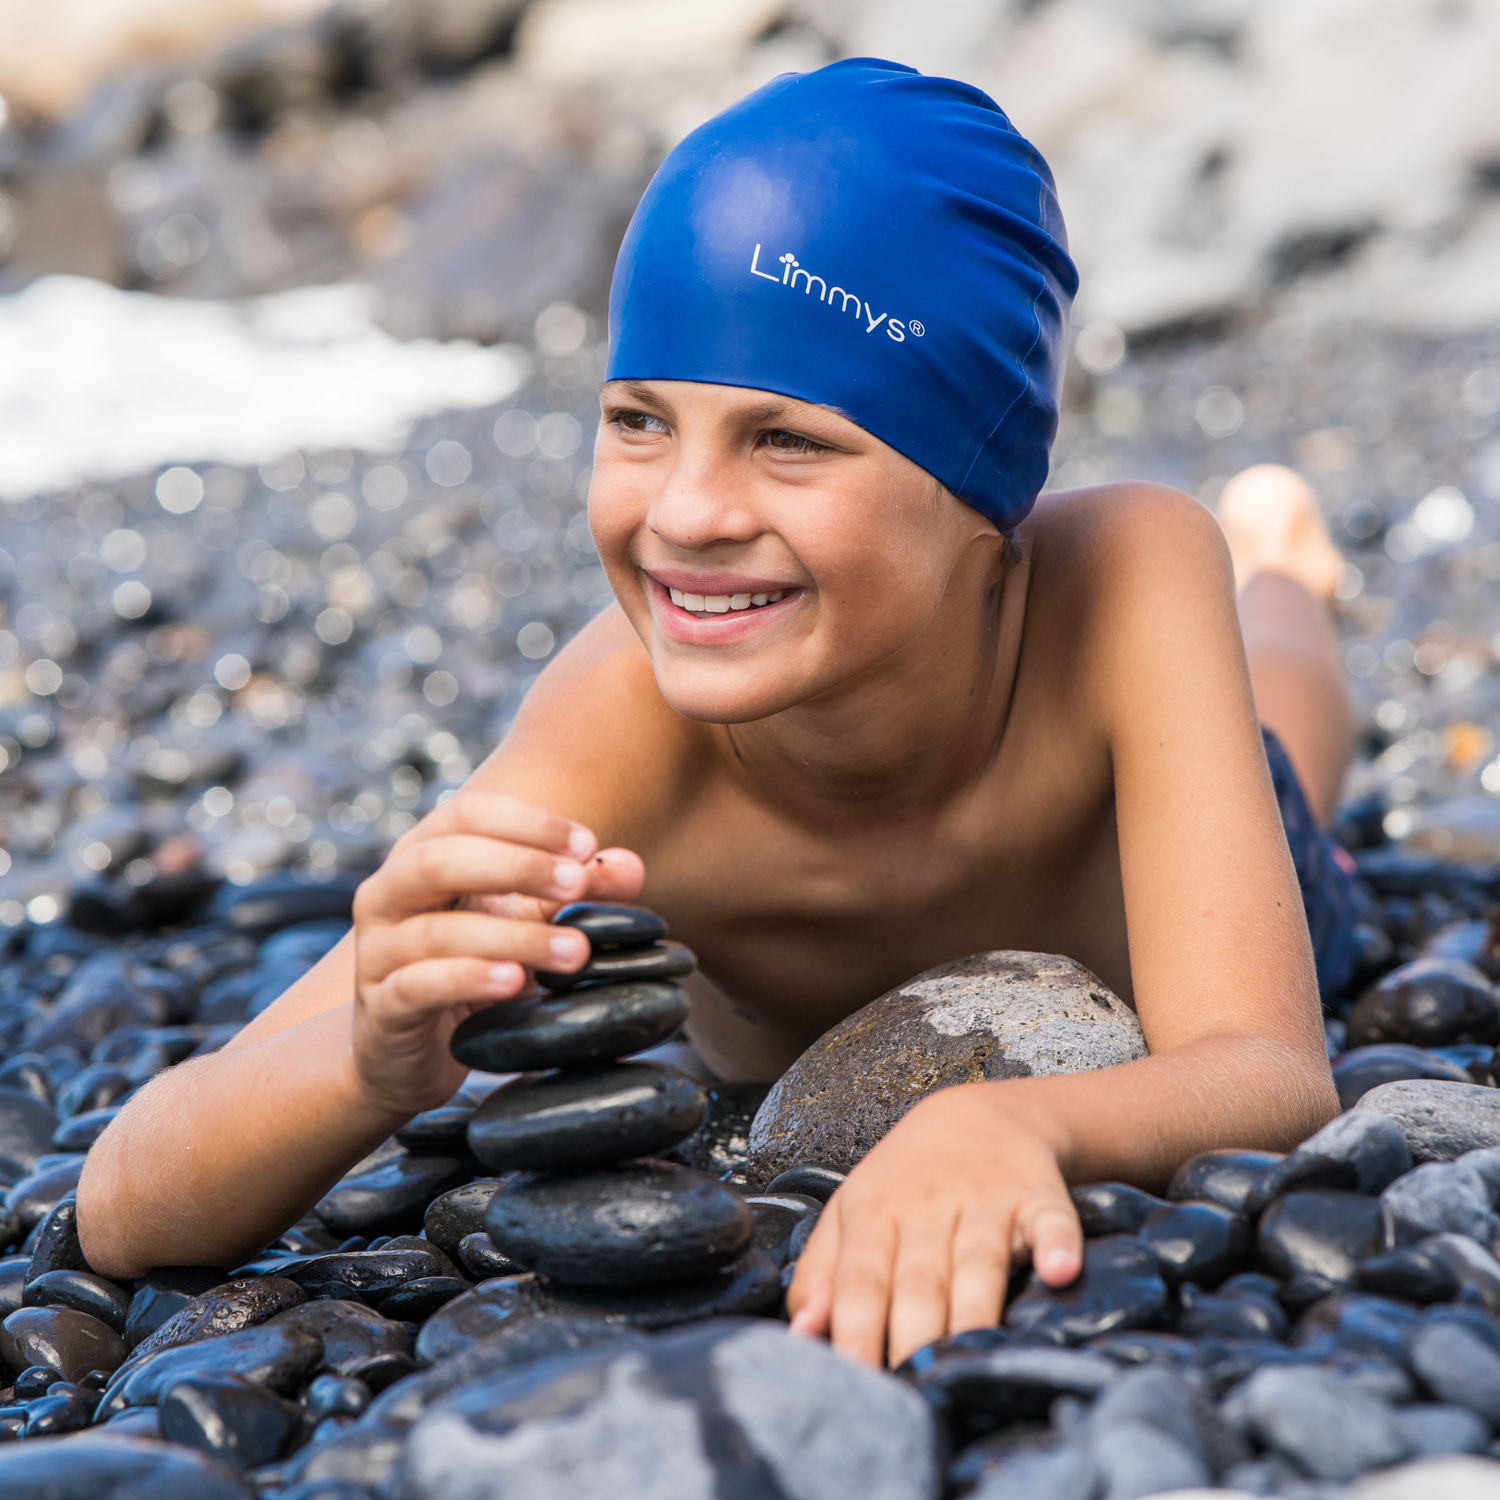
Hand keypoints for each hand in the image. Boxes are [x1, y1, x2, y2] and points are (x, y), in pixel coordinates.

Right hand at [350, 790, 644, 1116]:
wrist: (407, 1051)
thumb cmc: (468, 966)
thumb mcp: (525, 921)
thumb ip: (571, 890)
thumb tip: (631, 865)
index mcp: (421, 855)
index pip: (467, 814)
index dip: (528, 823)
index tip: (587, 846)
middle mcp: (388, 894)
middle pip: (441, 859)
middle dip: (517, 866)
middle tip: (578, 884)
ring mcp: (376, 953)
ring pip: (436, 932)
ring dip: (514, 937)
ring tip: (573, 950)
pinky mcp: (381, 1009)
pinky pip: (418, 986)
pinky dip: (469, 979)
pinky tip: (513, 982)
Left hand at [785, 1082, 1083, 1367]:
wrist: (980, 1114)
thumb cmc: (904, 1183)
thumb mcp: (849, 1214)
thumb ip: (820, 1275)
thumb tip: (802, 1334)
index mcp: (873, 1215)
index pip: (860, 1282)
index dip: (856, 1335)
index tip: (856, 1388)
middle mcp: (926, 1208)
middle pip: (920, 1282)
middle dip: (914, 1339)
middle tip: (915, 1399)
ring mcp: (984, 1200)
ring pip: (978, 1261)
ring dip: (975, 1309)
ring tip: (970, 1357)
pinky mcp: (1037, 1195)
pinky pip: (1050, 1220)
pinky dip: (1058, 1243)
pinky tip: (1061, 1271)